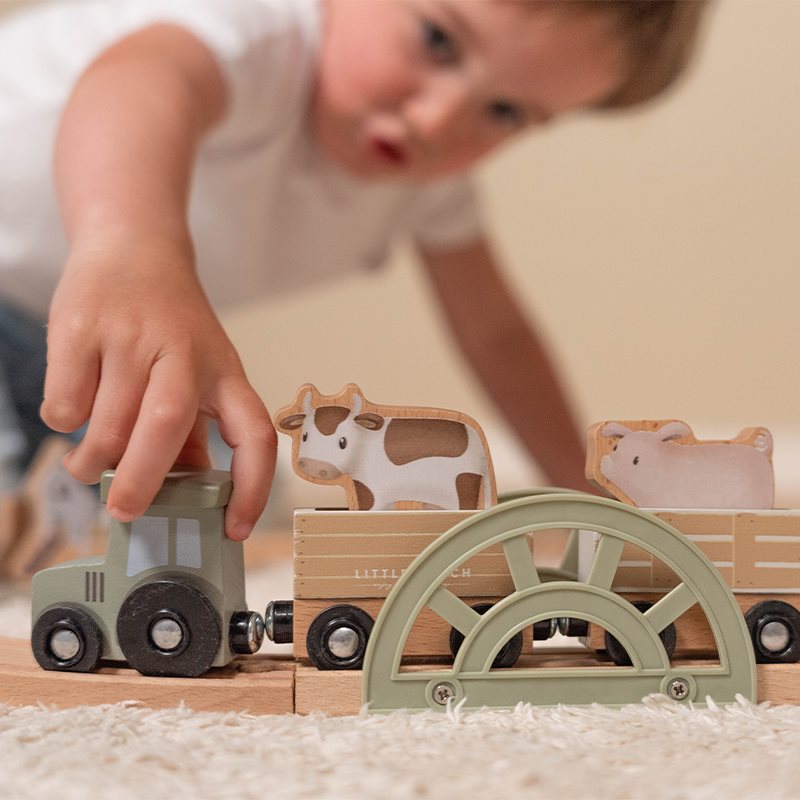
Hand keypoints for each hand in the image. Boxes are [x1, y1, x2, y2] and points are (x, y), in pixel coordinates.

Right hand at [41, 233, 276, 539]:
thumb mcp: (201, 370)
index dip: (253, 486)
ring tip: (89, 467)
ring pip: (107, 422)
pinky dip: (64, 423)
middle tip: (124, 511)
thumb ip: (195, 429)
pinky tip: (74, 411)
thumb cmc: (171, 324)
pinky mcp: (81, 327)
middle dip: (143, 480)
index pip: (253, 433)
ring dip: (93, 461)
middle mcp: (183, 352)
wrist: (132, 247)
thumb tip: (190, 491)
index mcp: (224, 371)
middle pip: (166, 424)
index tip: (235, 527)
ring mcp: (130, 336)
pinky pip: (65, 401)